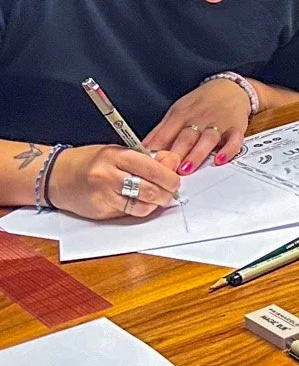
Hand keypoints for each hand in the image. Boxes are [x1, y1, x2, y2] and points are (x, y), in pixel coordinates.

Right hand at [46, 145, 180, 219]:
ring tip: (156, 198)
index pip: (152, 168)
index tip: (175, 180)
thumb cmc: (89, 162)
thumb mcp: (118, 152)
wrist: (56, 176)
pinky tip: (138, 203)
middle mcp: (108, 175)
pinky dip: (139, 209)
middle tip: (170, 192)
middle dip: (167, 193)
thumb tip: (173, 163)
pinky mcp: (101, 211)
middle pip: (150, 189)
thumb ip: (147, 158)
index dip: (169, 177)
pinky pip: (129, 213)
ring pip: (142, 206)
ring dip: (155, 204)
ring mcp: (103, 195)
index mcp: (115, 156)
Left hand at [146, 77, 256, 173]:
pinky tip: (220, 160)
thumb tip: (142, 150)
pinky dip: (228, 150)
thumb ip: (161, 132)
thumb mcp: (177, 112)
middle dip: (175, 155)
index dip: (156, 150)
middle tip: (165, 172)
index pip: (165, 134)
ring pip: (207, 139)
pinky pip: (234, 140)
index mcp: (181, 115)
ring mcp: (219, 123)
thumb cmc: (201, 103)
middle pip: (185, 138)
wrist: (231, 87)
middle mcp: (199, 119)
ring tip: (186, 170)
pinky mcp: (236, 128)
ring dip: (196, 154)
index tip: (148, 166)